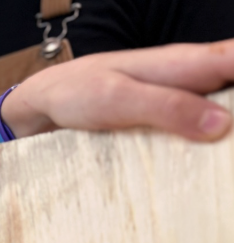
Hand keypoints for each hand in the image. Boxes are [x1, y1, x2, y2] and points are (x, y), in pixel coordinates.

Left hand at [4, 40, 233, 141]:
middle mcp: (191, 78)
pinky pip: (198, 131)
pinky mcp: (167, 123)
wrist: (45, 105)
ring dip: (227, 134)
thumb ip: (167, 107)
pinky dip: (207, 144)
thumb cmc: (78, 93)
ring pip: (224, 110)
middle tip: (231, 152)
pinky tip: (206, 163)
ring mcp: (181, 102)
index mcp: (187, 62)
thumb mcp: (117, 99)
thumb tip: (221, 124)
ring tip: (224, 161)